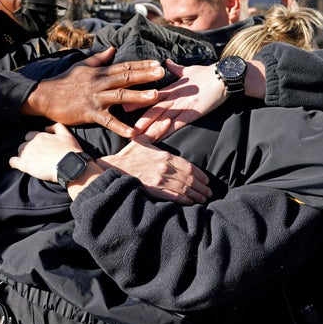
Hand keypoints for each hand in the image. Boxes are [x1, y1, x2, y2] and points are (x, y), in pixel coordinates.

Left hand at [9, 123, 83, 182]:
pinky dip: (14, 163)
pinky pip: (13, 162)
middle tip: (36, 157)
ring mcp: (27, 154)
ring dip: (23, 157)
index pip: (30, 136)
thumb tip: (46, 128)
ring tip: (32, 163)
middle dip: (28, 150)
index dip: (33, 142)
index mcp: (40, 136)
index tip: (39, 148)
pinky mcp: (25, 165)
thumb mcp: (67, 134)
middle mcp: (32, 143)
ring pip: (19, 153)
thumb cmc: (70, 151)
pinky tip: (18, 165)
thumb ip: (56, 127)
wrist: (69, 166)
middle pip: (23, 145)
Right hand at [22, 47, 164, 137]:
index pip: (124, 66)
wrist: (44, 96)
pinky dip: (120, 127)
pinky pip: (107, 120)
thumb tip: (113, 48)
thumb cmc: (64, 82)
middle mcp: (100, 83)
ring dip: (138, 96)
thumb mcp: (82, 66)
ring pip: (120, 96)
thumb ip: (100, 59)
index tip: (157, 63)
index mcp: (100, 73)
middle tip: (162, 73)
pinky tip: (132, 132)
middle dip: (145, 75)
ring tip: (155, 96)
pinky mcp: (89, 113)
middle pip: (126, 78)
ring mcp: (95, 98)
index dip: (141, 65)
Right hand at [97, 139, 211, 204]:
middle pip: (190, 179)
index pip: (189, 166)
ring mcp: (160, 180)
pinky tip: (191, 203)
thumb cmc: (128, 155)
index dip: (200, 175)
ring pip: (185, 189)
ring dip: (196, 195)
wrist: (114, 169)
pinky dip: (185, 200)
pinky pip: (175, 197)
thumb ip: (157, 130)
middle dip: (202, 187)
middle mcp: (165, 168)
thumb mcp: (142, 139)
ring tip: (203, 199)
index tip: (207, 180)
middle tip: (209, 192)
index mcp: (165, 156)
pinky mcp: (154, 190)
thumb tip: (168, 120)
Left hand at [132, 59, 225, 141]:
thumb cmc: (207, 73)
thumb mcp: (188, 70)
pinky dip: (165, 132)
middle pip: (152, 110)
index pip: (150, 96)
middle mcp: (173, 97)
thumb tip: (166, 63)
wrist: (223, 76)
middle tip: (125, 129)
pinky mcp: (192, 113)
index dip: (136, 102)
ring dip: (149, 130)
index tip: (123, 106)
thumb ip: (175, 69)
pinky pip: (175, 125)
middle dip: (139, 120)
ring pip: (161, 119)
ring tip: (137, 139)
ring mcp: (182, 106)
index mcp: (172, 88)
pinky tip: (157, 140)